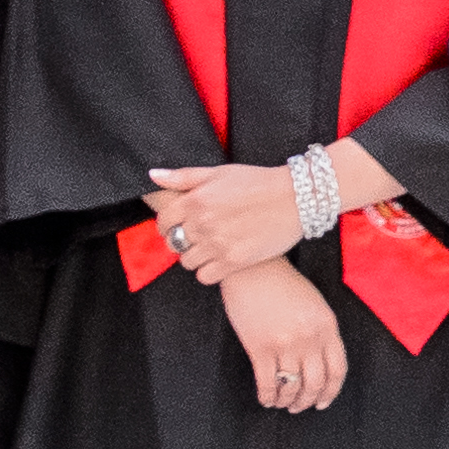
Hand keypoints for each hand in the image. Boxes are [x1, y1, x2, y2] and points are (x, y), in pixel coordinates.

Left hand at [143, 163, 302, 283]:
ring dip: (194, 257)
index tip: (175, 226)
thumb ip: (183, 176)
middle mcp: (202, 224)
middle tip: (195, 237)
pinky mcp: (234, 261)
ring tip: (210, 248)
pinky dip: (208, 271)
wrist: (295, 198)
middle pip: (173, 243)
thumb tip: (153, 175)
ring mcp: (217, 244)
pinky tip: (219, 260)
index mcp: (195, 200)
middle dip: (181, 241)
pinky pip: (205, 276)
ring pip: (187, 262)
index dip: (166, 225)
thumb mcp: (218, 172)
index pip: (163, 222)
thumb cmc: (257, 182)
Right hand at [220, 261, 348, 411]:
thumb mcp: (315, 304)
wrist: (254, 269)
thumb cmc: (283, 284)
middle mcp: (309, 338)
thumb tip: (321, 364)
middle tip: (300, 406)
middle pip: (315, 383)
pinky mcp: (260, 348)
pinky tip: (267, 399)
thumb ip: (322, 332)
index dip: (331, 392)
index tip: (323, 402)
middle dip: (308, 401)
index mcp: (327, 326)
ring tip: (282, 403)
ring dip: (287, 401)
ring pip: (292, 387)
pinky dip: (268, 397)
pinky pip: (267, 383)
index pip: (337, 369)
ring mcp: (285, 344)